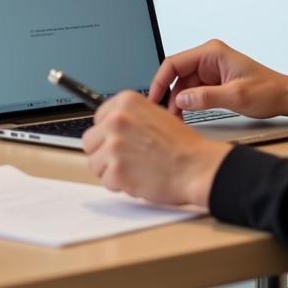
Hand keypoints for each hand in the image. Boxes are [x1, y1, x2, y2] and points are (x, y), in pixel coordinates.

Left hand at [82, 91, 230, 206]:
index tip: (118, 141)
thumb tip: (107, 126)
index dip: (108, 134)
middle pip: (90, 141)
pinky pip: (106, 182)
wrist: (197, 166)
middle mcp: (116, 119)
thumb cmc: (182, 145)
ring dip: (111, 170)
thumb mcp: (154, 115)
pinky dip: (120, 185)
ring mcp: (114, 145)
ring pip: (94, 163)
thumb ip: (128, 117)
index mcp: (125, 102)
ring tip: (135, 168)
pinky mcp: (116, 170)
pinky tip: (138, 179)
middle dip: (104, 153)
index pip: (98, 119)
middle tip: (126, 159)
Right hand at [150, 39, 287, 119]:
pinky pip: (193, 91)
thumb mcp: (236, 96)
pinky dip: (187, 104)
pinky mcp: (213, 82)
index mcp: (212, 53)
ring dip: (177, 102)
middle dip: (168, 94)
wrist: (286, 97)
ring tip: (174, 120)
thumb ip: (206, 97)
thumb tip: (181, 100)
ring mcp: (210, 70)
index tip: (153, 98)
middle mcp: (208, 58)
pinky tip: (184, 117)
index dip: (160, 80)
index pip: (174, 63)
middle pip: (176, 74)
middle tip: (161, 114)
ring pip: (183, 85)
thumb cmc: (268, 90)